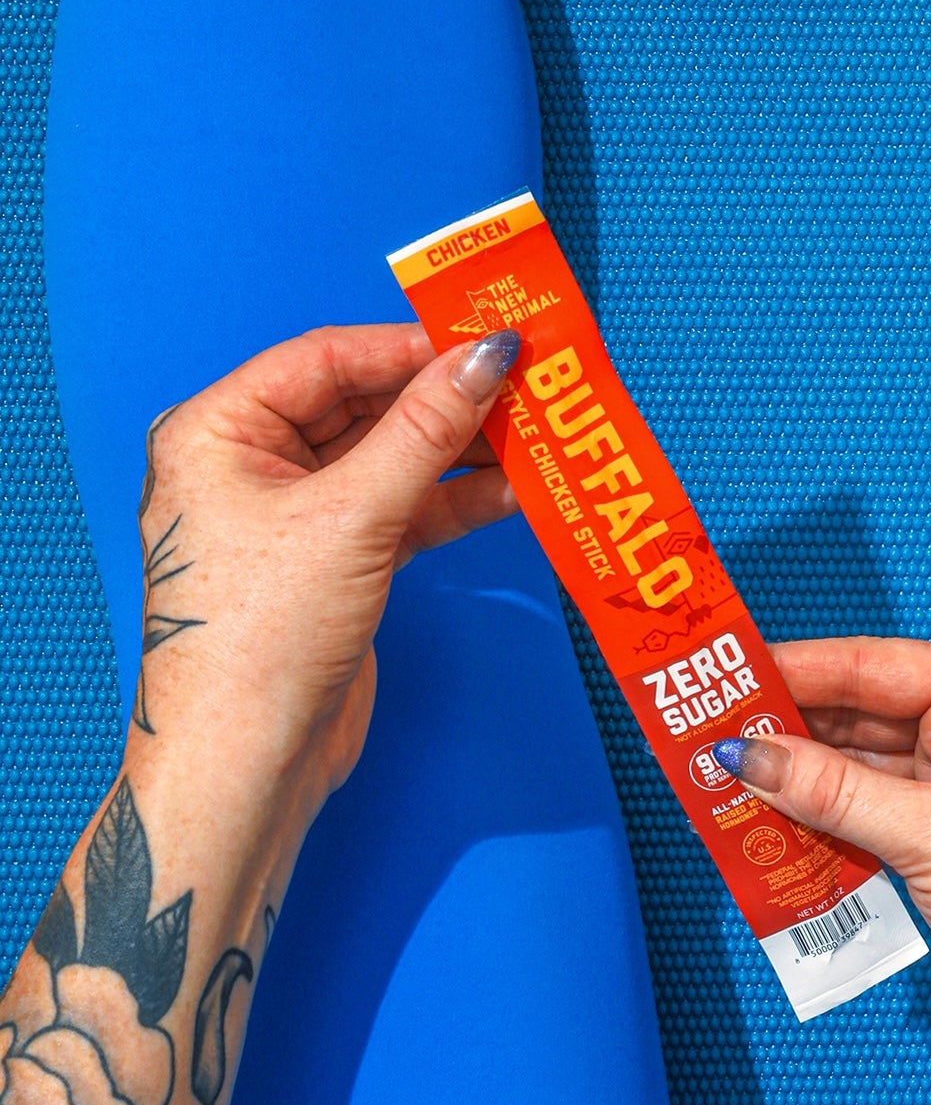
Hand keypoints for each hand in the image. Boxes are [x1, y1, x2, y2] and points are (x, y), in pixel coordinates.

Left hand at [129, 323, 520, 808]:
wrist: (248, 766)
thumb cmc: (259, 636)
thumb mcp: (352, 515)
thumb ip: (427, 428)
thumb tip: (489, 355)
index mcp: (220, 433)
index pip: (328, 358)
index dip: (411, 345)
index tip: (488, 338)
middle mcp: (252, 463)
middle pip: (367, 403)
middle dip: (447, 396)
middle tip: (526, 379)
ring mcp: (299, 514)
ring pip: (396, 455)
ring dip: (463, 447)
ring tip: (536, 429)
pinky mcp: (340, 558)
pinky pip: (408, 505)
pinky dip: (458, 497)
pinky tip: (516, 486)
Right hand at [726, 639, 930, 1104]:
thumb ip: (835, 793)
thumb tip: (759, 756)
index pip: (879, 665)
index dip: (800, 669)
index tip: (735, 671)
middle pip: (866, 713)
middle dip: (792, 728)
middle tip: (717, 732)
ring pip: (864, 767)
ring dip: (804, 781)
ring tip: (733, 783)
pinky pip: (875, 812)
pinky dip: (830, 821)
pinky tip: (781, 826)